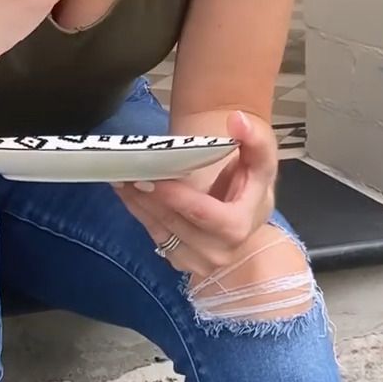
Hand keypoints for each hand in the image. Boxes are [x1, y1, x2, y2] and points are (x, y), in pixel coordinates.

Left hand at [115, 111, 276, 281]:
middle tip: (127, 172)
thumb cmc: (253, 181)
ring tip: (120, 178)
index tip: (154, 179)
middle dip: (149, 198)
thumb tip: (237, 120)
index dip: (178, 199)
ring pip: (160, 232)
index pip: (205, 215)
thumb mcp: (262, 158)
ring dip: (137, 204)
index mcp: (240, 226)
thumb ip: (255, 139)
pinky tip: (126, 191)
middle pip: (176, 224)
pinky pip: (154, 236)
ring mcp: (197, 261)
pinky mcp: (179, 260)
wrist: (246, 208)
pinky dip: (138, 212)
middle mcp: (219, 251)